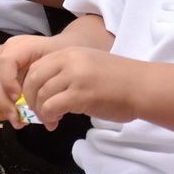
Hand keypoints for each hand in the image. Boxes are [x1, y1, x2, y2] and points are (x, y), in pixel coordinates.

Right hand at [0, 33, 60, 126]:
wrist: (61, 50)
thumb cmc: (61, 54)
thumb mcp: (58, 61)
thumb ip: (50, 80)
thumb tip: (45, 107)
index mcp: (19, 46)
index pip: (7, 61)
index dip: (9, 80)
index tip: (17, 97)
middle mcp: (6, 54)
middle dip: (5, 100)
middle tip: (17, 118)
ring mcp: (3, 66)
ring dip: (7, 108)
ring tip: (19, 123)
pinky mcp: (4, 77)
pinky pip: (3, 93)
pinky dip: (10, 107)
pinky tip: (19, 120)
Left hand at [15, 46, 140, 130]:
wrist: (143, 87)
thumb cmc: (121, 81)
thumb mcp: (90, 65)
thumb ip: (67, 71)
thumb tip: (45, 90)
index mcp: (71, 52)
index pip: (36, 67)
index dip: (30, 86)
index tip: (36, 100)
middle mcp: (70, 61)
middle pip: (33, 80)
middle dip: (30, 100)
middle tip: (39, 112)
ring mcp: (75, 77)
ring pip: (40, 95)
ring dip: (41, 111)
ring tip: (51, 119)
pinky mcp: (80, 95)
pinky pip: (51, 107)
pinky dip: (49, 117)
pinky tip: (57, 121)